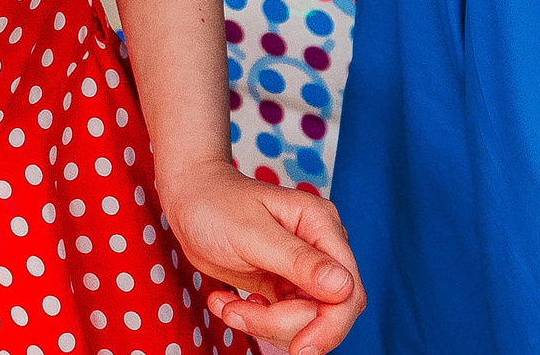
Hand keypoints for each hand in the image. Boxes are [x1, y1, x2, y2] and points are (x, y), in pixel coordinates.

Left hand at [159, 158, 364, 354]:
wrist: (190, 200)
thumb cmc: (216, 204)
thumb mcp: (253, 233)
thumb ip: (298, 261)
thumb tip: (343, 287)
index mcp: (321, 226)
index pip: (348, 291)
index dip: (330, 326)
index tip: (299, 349)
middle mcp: (320, 249)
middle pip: (328, 314)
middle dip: (283, 325)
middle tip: (239, 313)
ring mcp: (304, 270)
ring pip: (305, 323)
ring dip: (263, 325)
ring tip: (227, 306)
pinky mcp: (285, 285)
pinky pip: (284, 321)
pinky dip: (255, 322)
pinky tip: (229, 304)